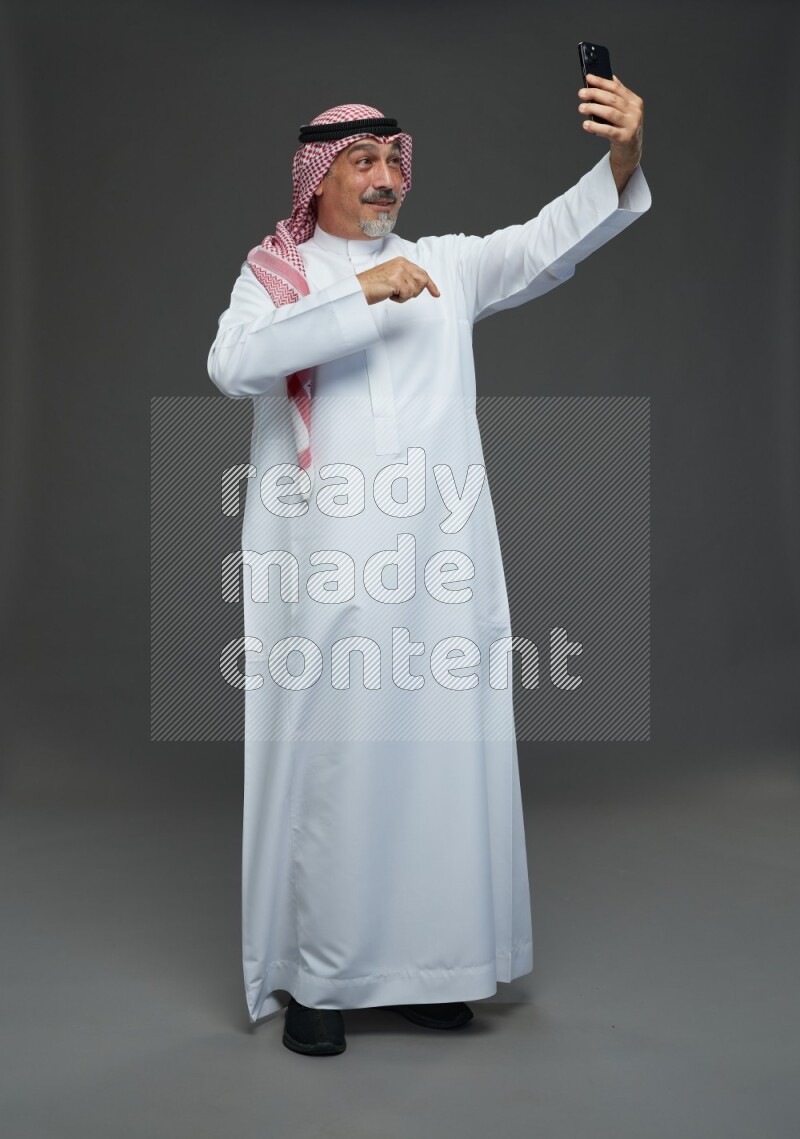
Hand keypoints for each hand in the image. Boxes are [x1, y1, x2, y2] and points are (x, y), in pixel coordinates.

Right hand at [357, 257, 440, 304]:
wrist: (360, 288)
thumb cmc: (374, 285)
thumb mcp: (393, 277)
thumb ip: (406, 278)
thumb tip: (420, 285)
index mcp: (402, 261)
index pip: (422, 273)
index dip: (430, 284)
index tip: (436, 293)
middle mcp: (402, 264)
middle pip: (422, 281)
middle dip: (415, 291)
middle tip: (401, 293)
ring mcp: (400, 271)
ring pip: (415, 290)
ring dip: (404, 296)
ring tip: (392, 292)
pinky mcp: (397, 280)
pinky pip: (407, 295)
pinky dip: (399, 299)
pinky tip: (389, 294)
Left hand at [578, 73, 643, 192]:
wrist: (630, 152)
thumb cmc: (623, 129)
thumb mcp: (623, 111)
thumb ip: (616, 96)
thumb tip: (605, 79)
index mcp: (635, 101)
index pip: (617, 88)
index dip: (602, 82)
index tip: (589, 78)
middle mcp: (635, 112)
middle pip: (612, 99)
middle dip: (595, 94)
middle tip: (581, 93)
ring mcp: (632, 125)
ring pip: (610, 113)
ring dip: (594, 108)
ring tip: (581, 108)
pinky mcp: (625, 138)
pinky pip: (608, 130)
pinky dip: (596, 127)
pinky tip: (586, 124)